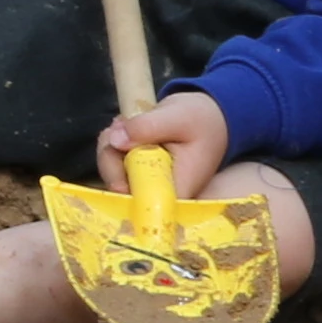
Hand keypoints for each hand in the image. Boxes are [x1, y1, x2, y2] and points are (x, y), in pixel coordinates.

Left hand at [103, 88, 231, 198]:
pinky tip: (127, 127)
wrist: (210, 117)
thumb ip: (148, 127)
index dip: (123, 190)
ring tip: (128, 123)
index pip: (144, 206)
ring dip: (111, 145)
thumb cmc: (201, 120)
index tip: (120, 163)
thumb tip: (115, 140)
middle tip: (121, 127)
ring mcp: (146, 184)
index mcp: (178, 190)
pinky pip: (113, 162)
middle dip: (111, 156)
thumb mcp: (178, 117)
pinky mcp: (137, 172)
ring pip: (112, 173)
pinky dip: (113, 142)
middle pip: (120, 190)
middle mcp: (160, 194)